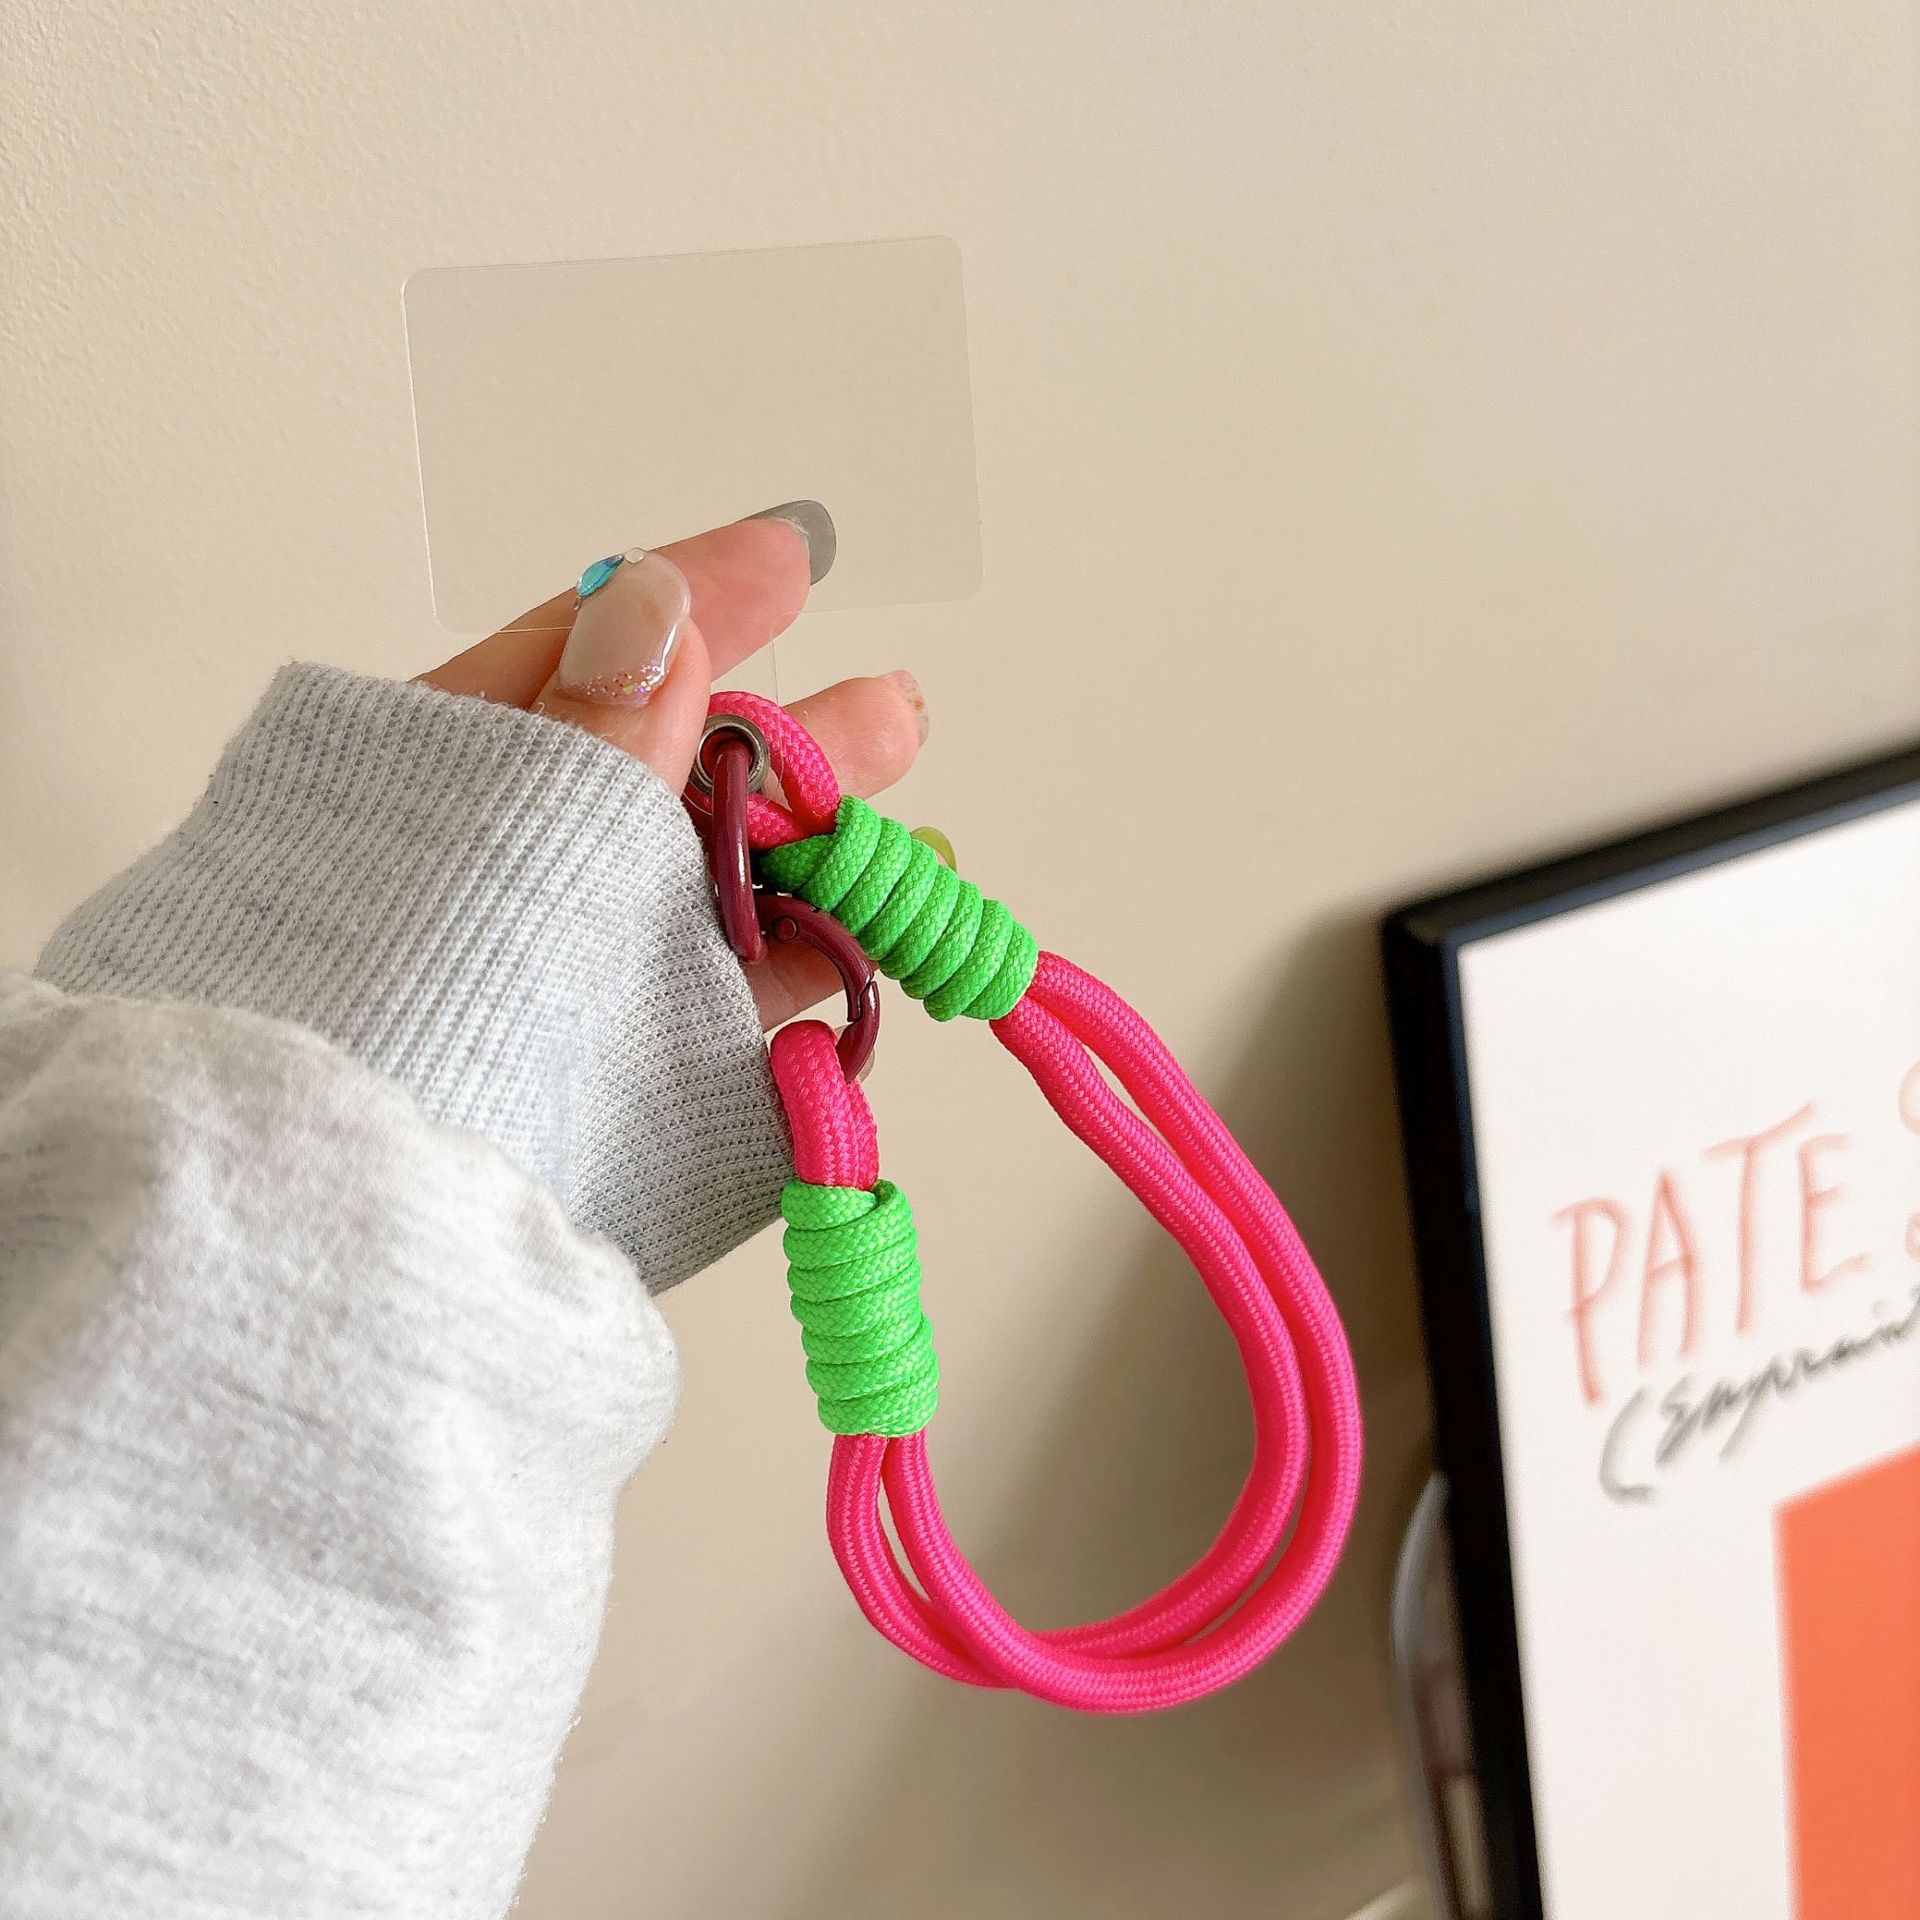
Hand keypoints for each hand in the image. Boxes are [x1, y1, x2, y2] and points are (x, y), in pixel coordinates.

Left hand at [416, 510, 925, 1028]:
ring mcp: (560, 971)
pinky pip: (723, 997)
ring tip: (918, 837)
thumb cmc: (405, 1004)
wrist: (359, 1227)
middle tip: (890, 711)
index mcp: (435, 777)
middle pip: (666, 774)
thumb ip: (590, 725)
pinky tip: (873, 945)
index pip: (581, 652)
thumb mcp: (507, 826)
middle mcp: (502, 868)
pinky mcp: (615, 1070)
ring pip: (708, 888)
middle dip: (786, 739)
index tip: (790, 558)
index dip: (689, 599)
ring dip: (819, 855)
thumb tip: (652, 592)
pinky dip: (802, 967)